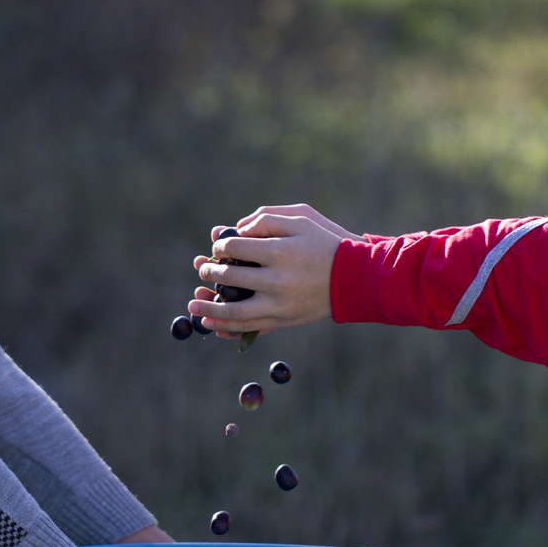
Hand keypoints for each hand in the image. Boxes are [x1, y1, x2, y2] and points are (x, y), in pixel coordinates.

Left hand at [188, 204, 365, 337]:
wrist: (356, 279)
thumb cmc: (327, 244)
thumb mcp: (302, 219)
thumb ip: (267, 218)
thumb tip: (237, 229)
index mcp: (280, 252)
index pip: (236, 248)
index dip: (221, 246)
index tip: (218, 246)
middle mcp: (277, 281)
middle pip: (231, 278)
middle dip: (211, 272)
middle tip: (202, 269)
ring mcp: (280, 305)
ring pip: (236, 310)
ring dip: (210, 308)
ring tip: (192, 304)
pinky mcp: (285, 321)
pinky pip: (251, 328)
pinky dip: (228, 328)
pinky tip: (211, 324)